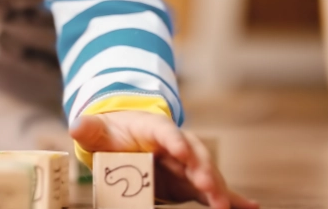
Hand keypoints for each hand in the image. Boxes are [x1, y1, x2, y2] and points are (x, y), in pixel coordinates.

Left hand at [71, 111, 258, 208]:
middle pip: (193, 155)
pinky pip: (214, 190)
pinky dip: (233, 199)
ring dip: (217, 189)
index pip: (166, 132)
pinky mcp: (192, 182)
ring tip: (224, 205)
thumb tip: (76, 126)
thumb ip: (89, 128)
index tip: (179, 150)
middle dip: (201, 170)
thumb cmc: (112, 132)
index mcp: (155, 128)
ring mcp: (187, 164)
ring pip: (207, 175)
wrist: (125, 138)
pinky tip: (251, 207)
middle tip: (206, 185)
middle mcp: (177, 144)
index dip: (173, 140)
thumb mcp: (98, 129)